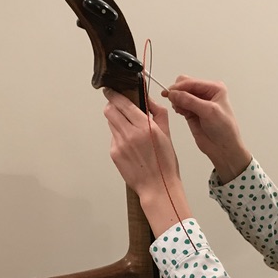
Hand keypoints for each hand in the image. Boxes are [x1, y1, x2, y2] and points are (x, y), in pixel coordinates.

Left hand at [103, 88, 191, 235]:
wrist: (157, 187)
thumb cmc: (165, 163)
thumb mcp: (167, 134)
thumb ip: (158, 113)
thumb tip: (150, 100)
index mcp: (145, 126)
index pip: (122, 103)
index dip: (114, 95)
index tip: (110, 90)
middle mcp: (130, 134)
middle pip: (109, 111)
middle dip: (111, 105)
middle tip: (116, 105)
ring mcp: (120, 144)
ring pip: (110, 123)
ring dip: (115, 120)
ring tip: (127, 127)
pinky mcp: (114, 154)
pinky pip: (112, 138)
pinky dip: (118, 136)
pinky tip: (129, 144)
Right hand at [165, 76, 251, 183]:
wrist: (223, 148)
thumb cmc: (224, 129)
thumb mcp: (208, 111)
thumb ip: (190, 101)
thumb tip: (173, 93)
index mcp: (214, 88)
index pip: (192, 82)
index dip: (180, 86)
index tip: (169, 93)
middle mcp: (206, 93)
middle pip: (184, 85)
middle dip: (177, 92)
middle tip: (174, 101)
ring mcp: (197, 103)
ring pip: (180, 95)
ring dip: (177, 100)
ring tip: (180, 109)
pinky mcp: (191, 112)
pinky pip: (179, 104)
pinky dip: (177, 107)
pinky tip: (180, 112)